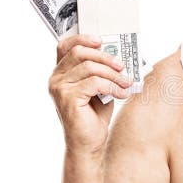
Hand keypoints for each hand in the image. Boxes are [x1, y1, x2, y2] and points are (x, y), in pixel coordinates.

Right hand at [48, 34, 133, 153]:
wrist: (88, 143)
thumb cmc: (93, 115)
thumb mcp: (98, 88)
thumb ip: (101, 71)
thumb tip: (118, 57)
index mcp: (61, 73)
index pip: (65, 46)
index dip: (83, 39)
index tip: (101, 41)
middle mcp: (55, 79)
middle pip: (79, 53)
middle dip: (105, 57)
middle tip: (122, 65)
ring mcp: (59, 88)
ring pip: (89, 67)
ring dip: (113, 74)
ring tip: (126, 83)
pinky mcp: (68, 98)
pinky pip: (94, 83)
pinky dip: (112, 86)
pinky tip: (122, 93)